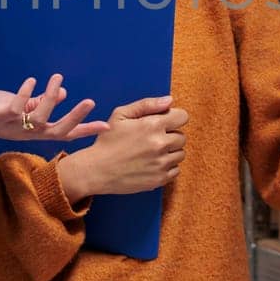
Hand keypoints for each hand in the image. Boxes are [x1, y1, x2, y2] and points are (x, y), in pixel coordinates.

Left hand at [0, 73, 109, 144]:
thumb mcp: (21, 108)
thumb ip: (40, 103)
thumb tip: (64, 93)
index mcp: (34, 130)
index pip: (65, 133)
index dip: (85, 129)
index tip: (107, 126)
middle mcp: (26, 133)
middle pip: (57, 131)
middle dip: (75, 118)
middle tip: (90, 101)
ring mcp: (13, 128)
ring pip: (39, 119)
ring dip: (50, 97)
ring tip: (58, 78)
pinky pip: (16, 108)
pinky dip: (25, 94)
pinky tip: (31, 80)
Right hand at [57, 96, 186, 201]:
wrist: (97, 170)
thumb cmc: (107, 140)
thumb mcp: (121, 115)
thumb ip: (147, 104)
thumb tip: (170, 101)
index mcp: (153, 125)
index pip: (182, 117)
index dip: (173, 118)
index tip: (164, 123)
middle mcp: (160, 144)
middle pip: (182, 137)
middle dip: (170, 136)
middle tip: (152, 139)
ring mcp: (161, 164)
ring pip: (180, 154)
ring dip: (169, 152)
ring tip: (150, 152)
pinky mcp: (159, 179)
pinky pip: (175, 170)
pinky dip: (167, 167)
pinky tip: (151, 164)